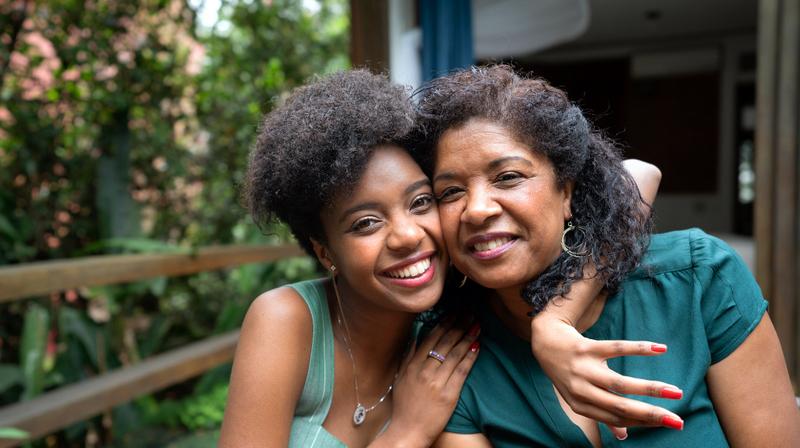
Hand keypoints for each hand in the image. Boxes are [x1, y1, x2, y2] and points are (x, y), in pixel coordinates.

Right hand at [373, 318, 480, 446]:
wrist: (408, 430)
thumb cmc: (404, 405)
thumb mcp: (400, 377)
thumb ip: (408, 356)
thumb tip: (416, 336)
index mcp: (413, 365)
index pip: (431, 338)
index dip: (445, 324)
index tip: (454, 313)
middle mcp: (425, 370)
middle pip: (446, 342)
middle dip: (459, 325)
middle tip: (470, 313)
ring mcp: (437, 382)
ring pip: (455, 354)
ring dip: (468, 337)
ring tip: (477, 325)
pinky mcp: (449, 394)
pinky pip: (462, 371)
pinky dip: (470, 357)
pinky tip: (477, 346)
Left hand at [531, 313, 683, 439]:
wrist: (545, 341)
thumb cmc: (569, 372)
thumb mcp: (578, 396)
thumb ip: (600, 414)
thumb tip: (623, 436)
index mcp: (581, 406)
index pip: (616, 419)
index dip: (642, 422)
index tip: (668, 423)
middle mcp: (580, 390)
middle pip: (620, 407)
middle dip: (650, 415)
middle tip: (678, 421)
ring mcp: (582, 369)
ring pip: (619, 383)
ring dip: (650, 389)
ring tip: (675, 392)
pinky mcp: (586, 348)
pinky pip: (616, 348)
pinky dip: (639, 349)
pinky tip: (660, 349)